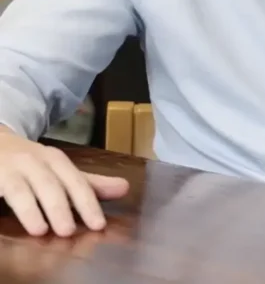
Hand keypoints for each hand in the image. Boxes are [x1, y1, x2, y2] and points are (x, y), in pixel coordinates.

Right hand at [0, 127, 128, 236]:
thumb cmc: (32, 163)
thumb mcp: (61, 171)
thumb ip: (89, 184)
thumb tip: (125, 188)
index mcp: (56, 160)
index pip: (76, 181)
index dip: (87, 202)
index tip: (98, 225)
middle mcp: (35, 161)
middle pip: (50, 184)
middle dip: (60, 206)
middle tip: (69, 231)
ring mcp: (11, 169)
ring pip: (21, 189)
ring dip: (31, 209)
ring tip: (41, 230)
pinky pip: (0, 190)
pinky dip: (8, 205)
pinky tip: (7, 218)